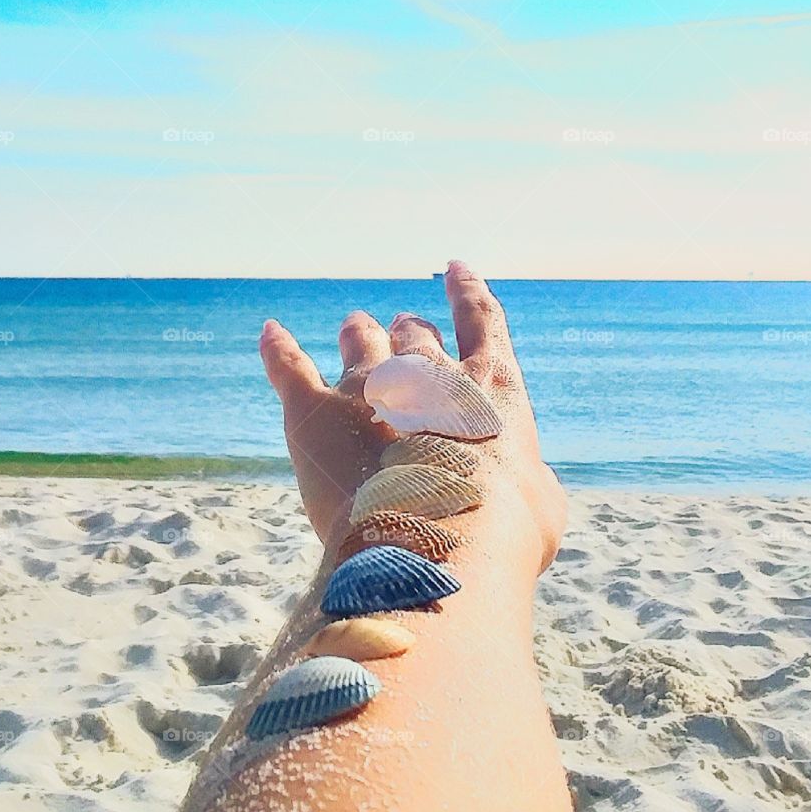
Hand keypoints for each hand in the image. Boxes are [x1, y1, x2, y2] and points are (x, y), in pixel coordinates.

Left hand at [259, 260, 566, 569]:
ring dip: (358, 331)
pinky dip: (279, 348)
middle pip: (414, 334)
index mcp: (488, 386)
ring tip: (355, 325)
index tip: (457, 269)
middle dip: (409, 329)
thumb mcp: (539, 505)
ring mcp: (367, 384)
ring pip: (359, 339)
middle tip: (402, 325)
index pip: (482, 321)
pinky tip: (271, 332)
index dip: (468, 291)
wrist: (438, 542)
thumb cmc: (503, 530)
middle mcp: (426, 371)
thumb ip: (527, 481)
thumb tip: (527, 482)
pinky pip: (290, 366)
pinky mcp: (314, 411)